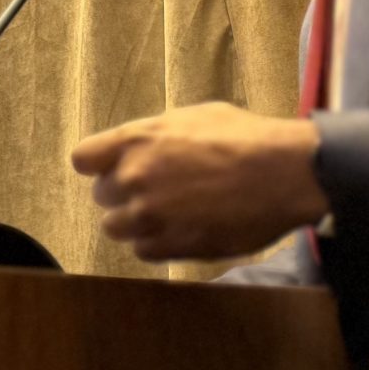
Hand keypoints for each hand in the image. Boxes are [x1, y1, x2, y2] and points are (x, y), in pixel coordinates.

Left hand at [71, 101, 328, 261]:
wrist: (285, 173)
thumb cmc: (246, 138)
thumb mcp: (193, 118)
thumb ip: (155, 134)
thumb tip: (141, 145)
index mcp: (137, 140)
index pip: (83, 159)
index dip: (98, 165)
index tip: (111, 168)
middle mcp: (135, 177)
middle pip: (101, 196)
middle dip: (123, 194)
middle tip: (155, 191)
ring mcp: (152, 215)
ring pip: (115, 228)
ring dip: (135, 223)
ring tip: (166, 215)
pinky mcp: (172, 245)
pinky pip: (143, 251)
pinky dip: (156, 244)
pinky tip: (180, 231)